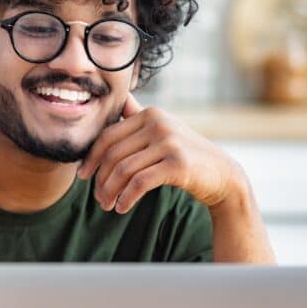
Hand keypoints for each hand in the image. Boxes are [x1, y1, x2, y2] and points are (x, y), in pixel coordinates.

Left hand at [78, 94, 246, 214]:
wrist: (223, 175)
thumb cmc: (186, 156)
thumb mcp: (162, 132)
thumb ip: (139, 118)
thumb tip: (119, 99)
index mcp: (150, 113)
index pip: (108, 135)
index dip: (91, 157)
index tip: (84, 175)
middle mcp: (158, 123)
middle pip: (113, 154)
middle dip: (100, 179)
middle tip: (97, 198)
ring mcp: (169, 142)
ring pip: (123, 170)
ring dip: (110, 192)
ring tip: (107, 206)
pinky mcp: (177, 163)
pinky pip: (139, 183)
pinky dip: (127, 198)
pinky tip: (122, 208)